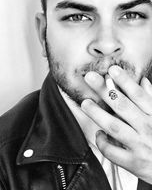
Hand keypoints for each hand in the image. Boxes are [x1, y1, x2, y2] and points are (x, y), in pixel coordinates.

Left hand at [81, 65, 151, 183]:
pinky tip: (98, 133)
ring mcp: (140, 145)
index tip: (112, 70)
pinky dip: (103, 142)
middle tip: (90, 78)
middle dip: (105, 90)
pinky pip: (112, 151)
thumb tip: (143, 81)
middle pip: (123, 106)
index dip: (125, 81)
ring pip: (114, 126)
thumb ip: (151, 99)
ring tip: (86, 103)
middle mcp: (147, 128)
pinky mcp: (133, 162)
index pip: (139, 95)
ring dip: (98, 113)